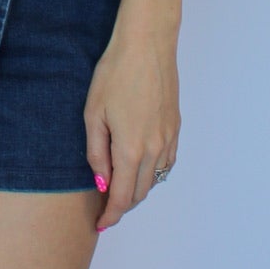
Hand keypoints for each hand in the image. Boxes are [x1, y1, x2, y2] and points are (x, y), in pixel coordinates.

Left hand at [84, 31, 180, 232]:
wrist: (147, 45)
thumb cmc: (115, 73)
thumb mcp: (93, 113)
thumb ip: (97, 153)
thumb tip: (102, 181)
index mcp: (131, 149)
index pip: (123, 197)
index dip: (111, 215)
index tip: (101, 223)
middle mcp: (155, 149)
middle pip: (141, 192)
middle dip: (123, 204)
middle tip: (105, 207)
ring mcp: (169, 138)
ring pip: (156, 179)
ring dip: (138, 188)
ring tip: (120, 185)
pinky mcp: (176, 126)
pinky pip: (167, 162)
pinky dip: (154, 172)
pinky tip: (140, 165)